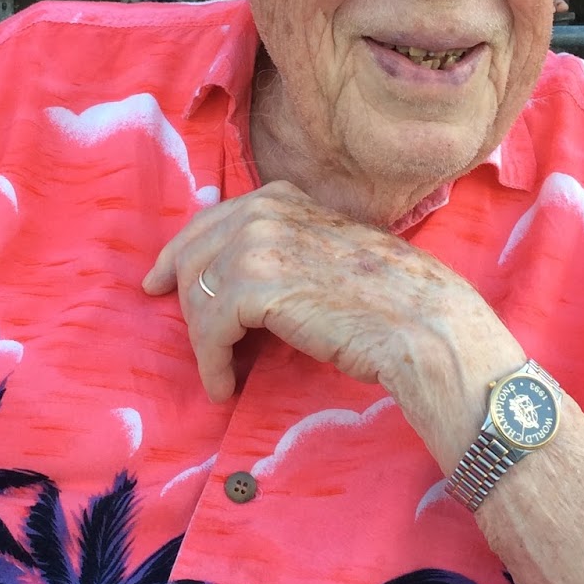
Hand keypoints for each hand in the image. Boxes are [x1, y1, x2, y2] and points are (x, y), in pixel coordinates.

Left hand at [143, 181, 507, 403]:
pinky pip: (209, 329)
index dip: (181, 253)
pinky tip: (225, 386)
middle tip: (195, 342)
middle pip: (193, 253)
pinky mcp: (255, 287)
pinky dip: (211, 363)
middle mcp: (266, 211)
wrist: (424, 324)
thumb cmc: (391, 301)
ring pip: (196, 293)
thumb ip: (289, 248)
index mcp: (285, 198)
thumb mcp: (331, 253)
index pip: (211, 219)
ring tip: (221, 374)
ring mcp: (258, 244)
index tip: (160, 282)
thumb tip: (239, 273)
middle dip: (185, 299)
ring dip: (204, 341)